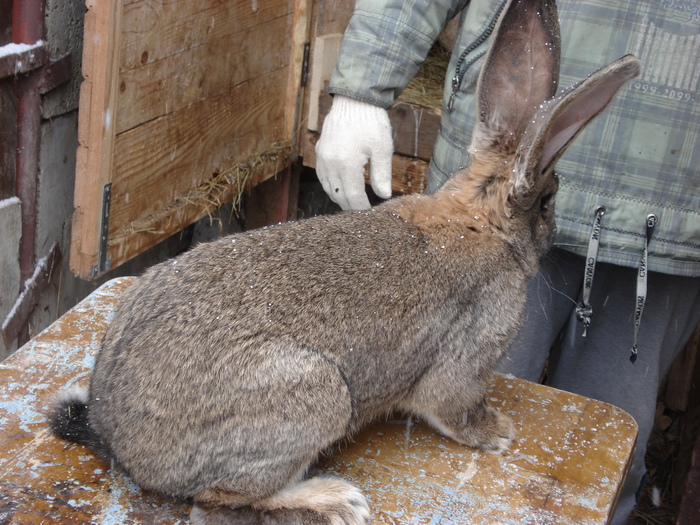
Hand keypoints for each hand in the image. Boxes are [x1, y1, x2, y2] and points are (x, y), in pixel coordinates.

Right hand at [315, 95, 393, 209]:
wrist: (353, 100)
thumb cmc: (371, 122)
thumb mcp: (382, 148)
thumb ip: (382, 174)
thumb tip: (384, 196)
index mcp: (347, 164)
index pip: (353, 196)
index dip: (361, 208)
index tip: (370, 214)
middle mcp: (330, 163)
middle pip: (339, 196)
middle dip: (351, 207)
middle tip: (362, 213)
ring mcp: (322, 158)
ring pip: (328, 188)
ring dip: (340, 198)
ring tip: (353, 204)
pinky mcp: (320, 152)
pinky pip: (323, 177)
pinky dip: (331, 186)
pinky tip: (340, 189)